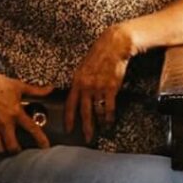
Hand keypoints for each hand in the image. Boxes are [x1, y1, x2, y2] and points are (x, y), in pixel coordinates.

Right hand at [0, 64, 54, 153]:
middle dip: (17, 150)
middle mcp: (4, 123)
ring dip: (3, 149)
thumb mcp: (20, 86)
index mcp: (16, 113)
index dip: (41, 139)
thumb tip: (50, 89)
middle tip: (19, 148)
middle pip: (12, 146)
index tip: (45, 147)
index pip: (32, 129)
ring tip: (6, 145)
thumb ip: (36, 91)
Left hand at [65, 26, 134, 142]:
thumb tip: (78, 95)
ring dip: (100, 122)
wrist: (114, 46)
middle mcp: (86, 86)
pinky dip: (109, 116)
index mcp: (77, 81)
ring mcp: (99, 87)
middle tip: (86, 137)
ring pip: (98, 110)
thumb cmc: (100, 54)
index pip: (70, 104)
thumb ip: (80, 82)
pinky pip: (109, 106)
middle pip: (84, 112)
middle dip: (85, 126)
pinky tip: (110, 120)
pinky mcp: (111, 87)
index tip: (69, 129)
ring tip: (102, 128)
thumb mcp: (84, 68)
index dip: (69, 119)